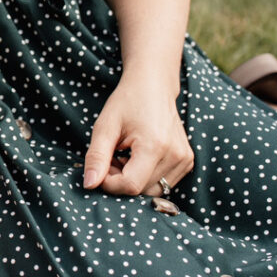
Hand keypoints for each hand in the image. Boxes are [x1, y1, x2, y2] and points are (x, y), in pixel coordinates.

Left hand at [83, 74, 193, 195]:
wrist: (153, 86)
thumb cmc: (127, 102)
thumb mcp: (105, 126)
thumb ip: (96, 156)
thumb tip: (90, 184)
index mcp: (155, 146)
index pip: (130, 185)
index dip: (110, 183)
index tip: (102, 166)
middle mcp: (175, 156)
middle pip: (141, 190)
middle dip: (120, 181)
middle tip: (111, 157)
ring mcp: (185, 160)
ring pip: (152, 190)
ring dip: (133, 180)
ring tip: (123, 156)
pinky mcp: (187, 162)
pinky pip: (162, 183)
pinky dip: (145, 177)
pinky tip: (136, 158)